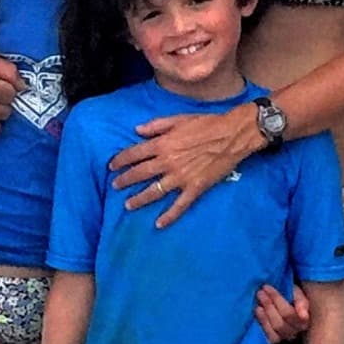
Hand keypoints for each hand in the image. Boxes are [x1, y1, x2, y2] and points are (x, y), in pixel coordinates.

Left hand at [108, 105, 254, 226]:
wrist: (232, 135)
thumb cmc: (206, 124)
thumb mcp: (178, 119)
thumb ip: (156, 125)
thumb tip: (137, 130)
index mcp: (163, 144)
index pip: (135, 153)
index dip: (121, 160)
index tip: (112, 166)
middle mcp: (168, 162)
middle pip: (141, 174)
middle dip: (126, 180)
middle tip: (115, 186)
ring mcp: (181, 177)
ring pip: (155, 192)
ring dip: (140, 199)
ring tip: (128, 205)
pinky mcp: (195, 187)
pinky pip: (179, 205)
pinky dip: (169, 216)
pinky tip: (159, 224)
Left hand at [254, 282, 310, 343]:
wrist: (288, 304)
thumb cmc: (293, 298)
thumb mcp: (298, 294)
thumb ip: (301, 301)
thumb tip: (303, 315)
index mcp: (304, 320)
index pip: (288, 313)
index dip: (276, 299)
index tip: (266, 287)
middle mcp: (295, 331)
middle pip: (280, 323)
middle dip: (268, 306)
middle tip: (259, 293)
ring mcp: (285, 337)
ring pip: (274, 330)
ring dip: (264, 316)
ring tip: (258, 304)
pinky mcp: (275, 341)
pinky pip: (269, 337)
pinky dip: (262, 324)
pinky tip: (258, 312)